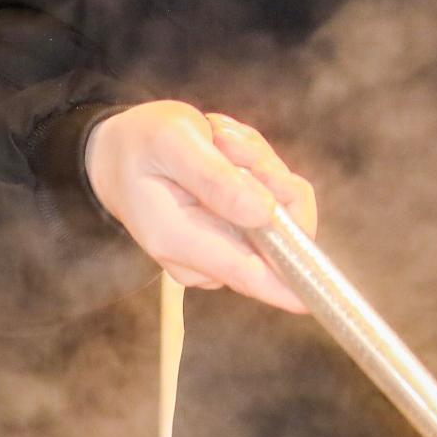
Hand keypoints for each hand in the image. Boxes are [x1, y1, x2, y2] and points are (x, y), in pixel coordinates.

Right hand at [83, 102, 318, 312]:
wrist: (118, 155)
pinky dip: (259, 172)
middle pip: (277, 234)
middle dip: (266, 176)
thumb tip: (265, 212)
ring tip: (218, 143)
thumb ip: (216, 179)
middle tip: (224, 140)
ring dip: (261, 167)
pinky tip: (225, 155)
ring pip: (280, 212)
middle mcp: (202, 259)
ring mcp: (220, 252)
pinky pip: (273, 204)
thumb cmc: (141, 144)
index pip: (246, 273)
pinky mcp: (234, 240)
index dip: (289, 284)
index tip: (319, 295)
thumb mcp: (173, 142)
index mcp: (177, 238)